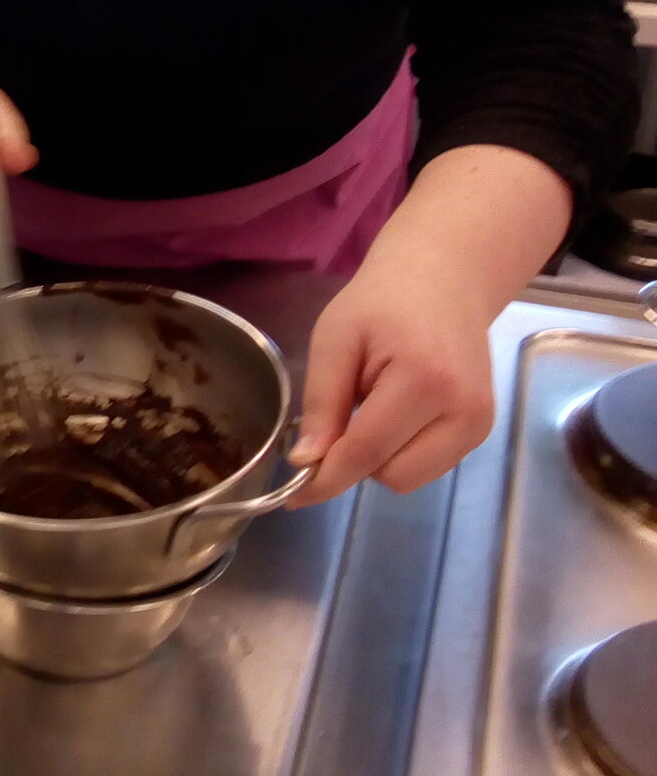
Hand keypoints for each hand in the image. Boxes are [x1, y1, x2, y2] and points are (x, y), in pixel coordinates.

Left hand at [287, 260, 497, 504]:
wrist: (444, 279)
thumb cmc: (381, 303)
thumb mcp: (335, 340)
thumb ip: (321, 403)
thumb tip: (305, 463)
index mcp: (425, 380)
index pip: (367, 452)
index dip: (326, 479)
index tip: (291, 496)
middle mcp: (464, 409)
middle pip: (392, 476)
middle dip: (355, 462)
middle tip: (341, 415)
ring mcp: (480, 422)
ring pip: (411, 478)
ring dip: (379, 459)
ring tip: (373, 405)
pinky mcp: (482, 429)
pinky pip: (429, 465)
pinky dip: (401, 452)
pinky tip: (395, 412)